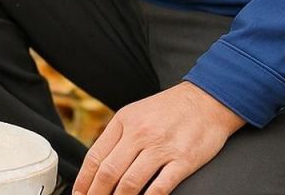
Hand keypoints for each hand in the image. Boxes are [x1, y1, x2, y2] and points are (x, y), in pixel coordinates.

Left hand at [73, 82, 244, 194]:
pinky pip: (161, 186)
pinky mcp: (184, 159)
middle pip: (109, 171)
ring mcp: (161, 147)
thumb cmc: (168, 110)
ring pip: (131, 182)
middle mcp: (139, 133)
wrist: (206, 100)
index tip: (79, 194)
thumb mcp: (135, 113)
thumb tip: (99, 163)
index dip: (85, 179)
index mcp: (123, 121)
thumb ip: (117, 136)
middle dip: (97, 194)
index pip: (96, 156)